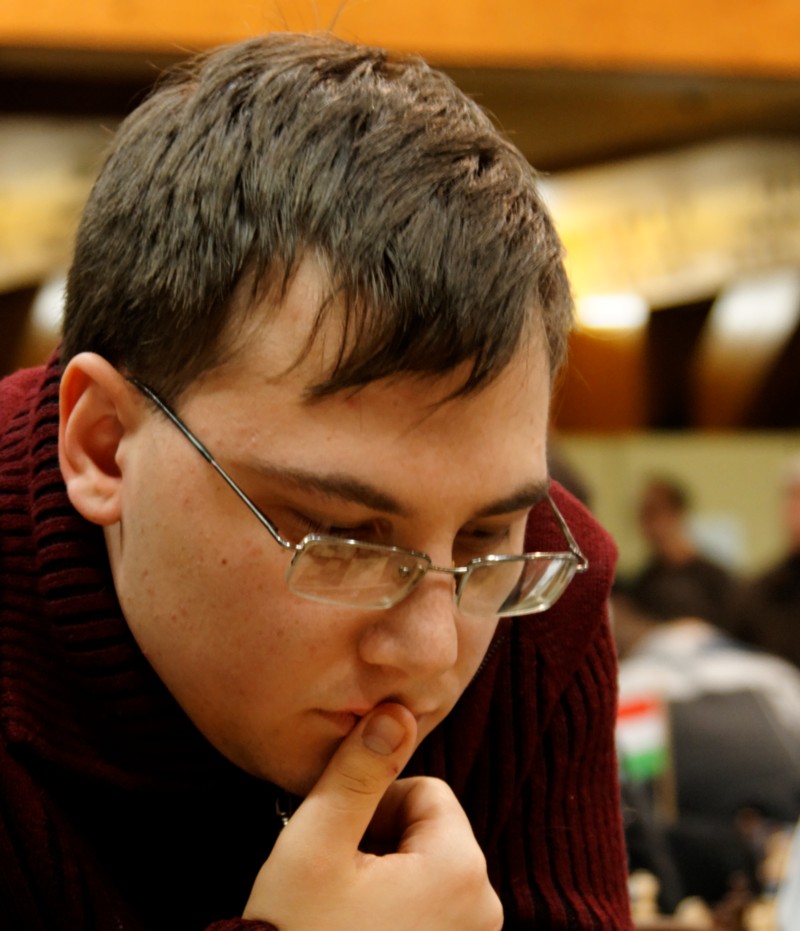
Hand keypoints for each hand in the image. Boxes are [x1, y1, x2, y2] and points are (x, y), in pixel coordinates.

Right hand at [243, 703, 502, 929]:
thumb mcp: (317, 842)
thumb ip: (359, 769)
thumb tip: (398, 710)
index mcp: (461, 870)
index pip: (426, 792)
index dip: (374, 807)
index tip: (341, 848)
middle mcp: (486, 910)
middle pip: (431, 832)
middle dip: (382, 845)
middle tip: (338, 885)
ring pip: (428, 874)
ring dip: (386, 881)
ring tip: (345, 915)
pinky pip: (431, 914)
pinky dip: (397, 915)